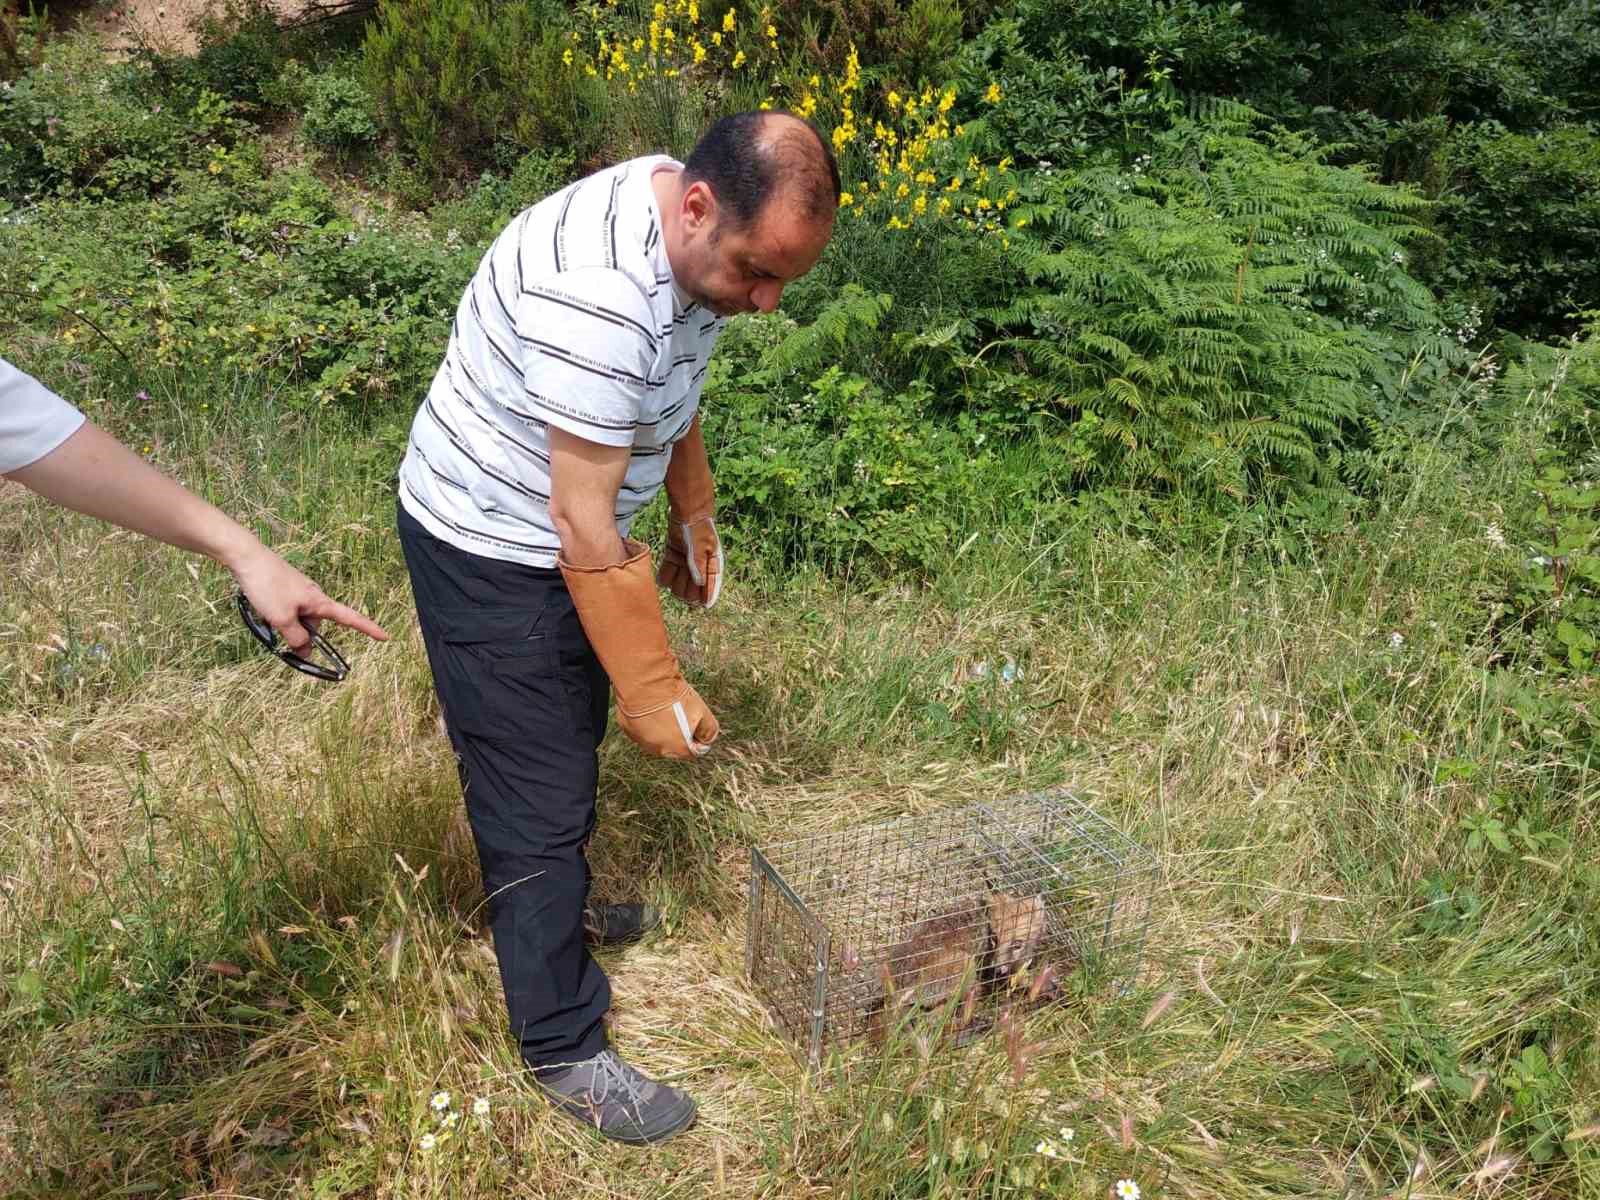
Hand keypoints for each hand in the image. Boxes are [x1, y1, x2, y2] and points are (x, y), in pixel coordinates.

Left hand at [227, 542, 388, 655]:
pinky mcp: (285, 588)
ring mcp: (299, 591)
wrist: (247, 557)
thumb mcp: (281, 618)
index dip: (369, 629)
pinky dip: (278, 616)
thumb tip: (306, 651)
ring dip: (285, 625)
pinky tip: (263, 610)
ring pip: (298, 618)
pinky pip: (287, 609)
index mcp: (320, 602)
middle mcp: (314, 596)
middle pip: (316, 624)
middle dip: (302, 637)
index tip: (385, 637)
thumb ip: (295, 637)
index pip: (351, 618)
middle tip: (284, 645)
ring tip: (265, 618)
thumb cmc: (267, 585)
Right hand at [617, 680, 718, 757]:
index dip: (698, 735)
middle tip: (681, 710)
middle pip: (675, 743)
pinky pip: (642, 728)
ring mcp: (641, 741)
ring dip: (663, 726)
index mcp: (678, 749)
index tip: (696, 719)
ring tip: (665, 707)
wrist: (644, 684)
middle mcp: (658, 750)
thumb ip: (709, 730)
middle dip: (680, 730)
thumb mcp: (702, 712)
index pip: (695, 750)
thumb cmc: (673, 698)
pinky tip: (650, 706)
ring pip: (657, 736)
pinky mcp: (629, 730)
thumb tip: (708, 738)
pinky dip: (647, 720)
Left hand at [657, 515, 722, 607]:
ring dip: (676, 585)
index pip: (712, 584)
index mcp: (712, 563)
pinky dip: (665, 576)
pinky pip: (669, 571)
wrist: (688, 512)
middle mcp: (700, 565)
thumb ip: (698, 564)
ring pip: (681, 581)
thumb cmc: (699, 528)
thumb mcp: (701, 546)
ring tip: (672, 583)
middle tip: (682, 593)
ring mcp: (686, 561)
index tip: (704, 606)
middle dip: (689, 591)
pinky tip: (663, 580)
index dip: (708, 595)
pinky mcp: (674, 556)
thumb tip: (700, 583)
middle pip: (695, 586)